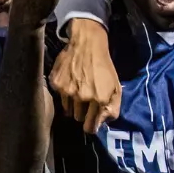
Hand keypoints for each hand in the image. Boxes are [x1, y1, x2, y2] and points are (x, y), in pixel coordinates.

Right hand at [51, 17, 120, 134]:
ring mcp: (67, 92)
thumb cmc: (104, 66)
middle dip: (82, 113)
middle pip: (78, 119)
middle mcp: (82, 98)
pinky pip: (59, 97)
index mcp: (99, 99)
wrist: (87, 45)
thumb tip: (103, 122)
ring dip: (73, 104)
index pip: (90, 127)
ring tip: (78, 90)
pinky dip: (64, 93)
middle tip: (86, 100)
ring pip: (67, 110)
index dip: (91, 126)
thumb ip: (113, 107)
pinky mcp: (56, 85)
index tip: (91, 122)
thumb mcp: (116, 86)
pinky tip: (70, 82)